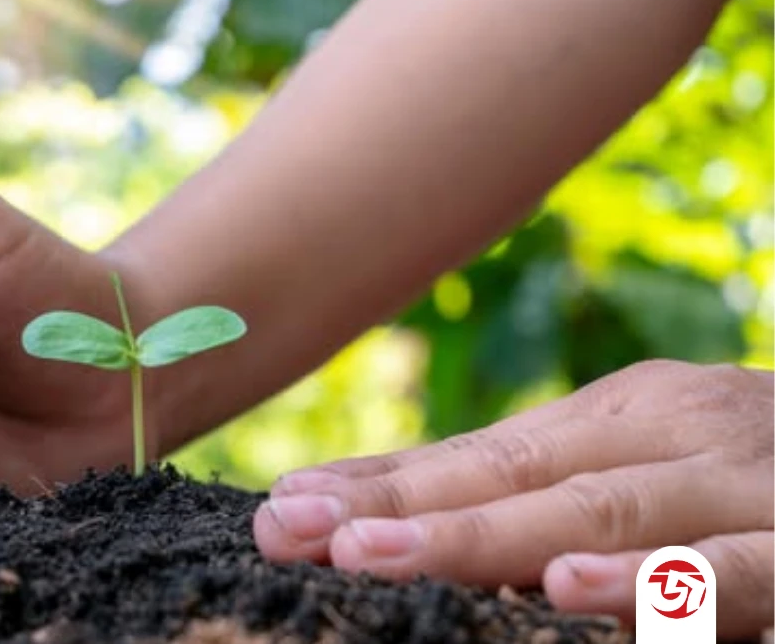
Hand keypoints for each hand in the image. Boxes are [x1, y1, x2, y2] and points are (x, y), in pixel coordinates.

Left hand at [255, 360, 772, 638]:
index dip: (378, 482)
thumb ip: (537, 491)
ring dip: (483, 538)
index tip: (283, 507)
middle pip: (514, 477)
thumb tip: (398, 520)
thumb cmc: (741, 469)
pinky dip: (651, 584)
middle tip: (297, 531)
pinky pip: (728, 570)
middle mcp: (664, 436)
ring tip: (378, 553)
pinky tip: (569, 593)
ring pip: (600, 513)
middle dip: (400, 509)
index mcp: (614, 419)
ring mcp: (735, 484)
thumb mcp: (636, 461)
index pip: (475, 454)